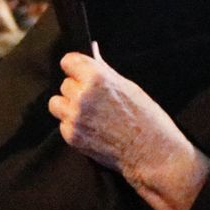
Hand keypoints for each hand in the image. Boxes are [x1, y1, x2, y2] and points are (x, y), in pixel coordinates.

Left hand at [49, 44, 209, 209]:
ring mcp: (74, 117)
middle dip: (76, 90)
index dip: (75, 68)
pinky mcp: (72, 136)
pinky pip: (62, 124)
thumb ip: (105, 73)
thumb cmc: (147, 119)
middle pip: (65, 84)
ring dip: (68, 107)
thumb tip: (93, 55)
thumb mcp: (129, 87)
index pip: (68, 61)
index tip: (79, 72)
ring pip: (57, 103)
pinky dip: (73, 127)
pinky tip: (92, 131)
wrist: (152, 154)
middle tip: (94, 101)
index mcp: (97, 78)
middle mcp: (82, 96)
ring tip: (88, 115)